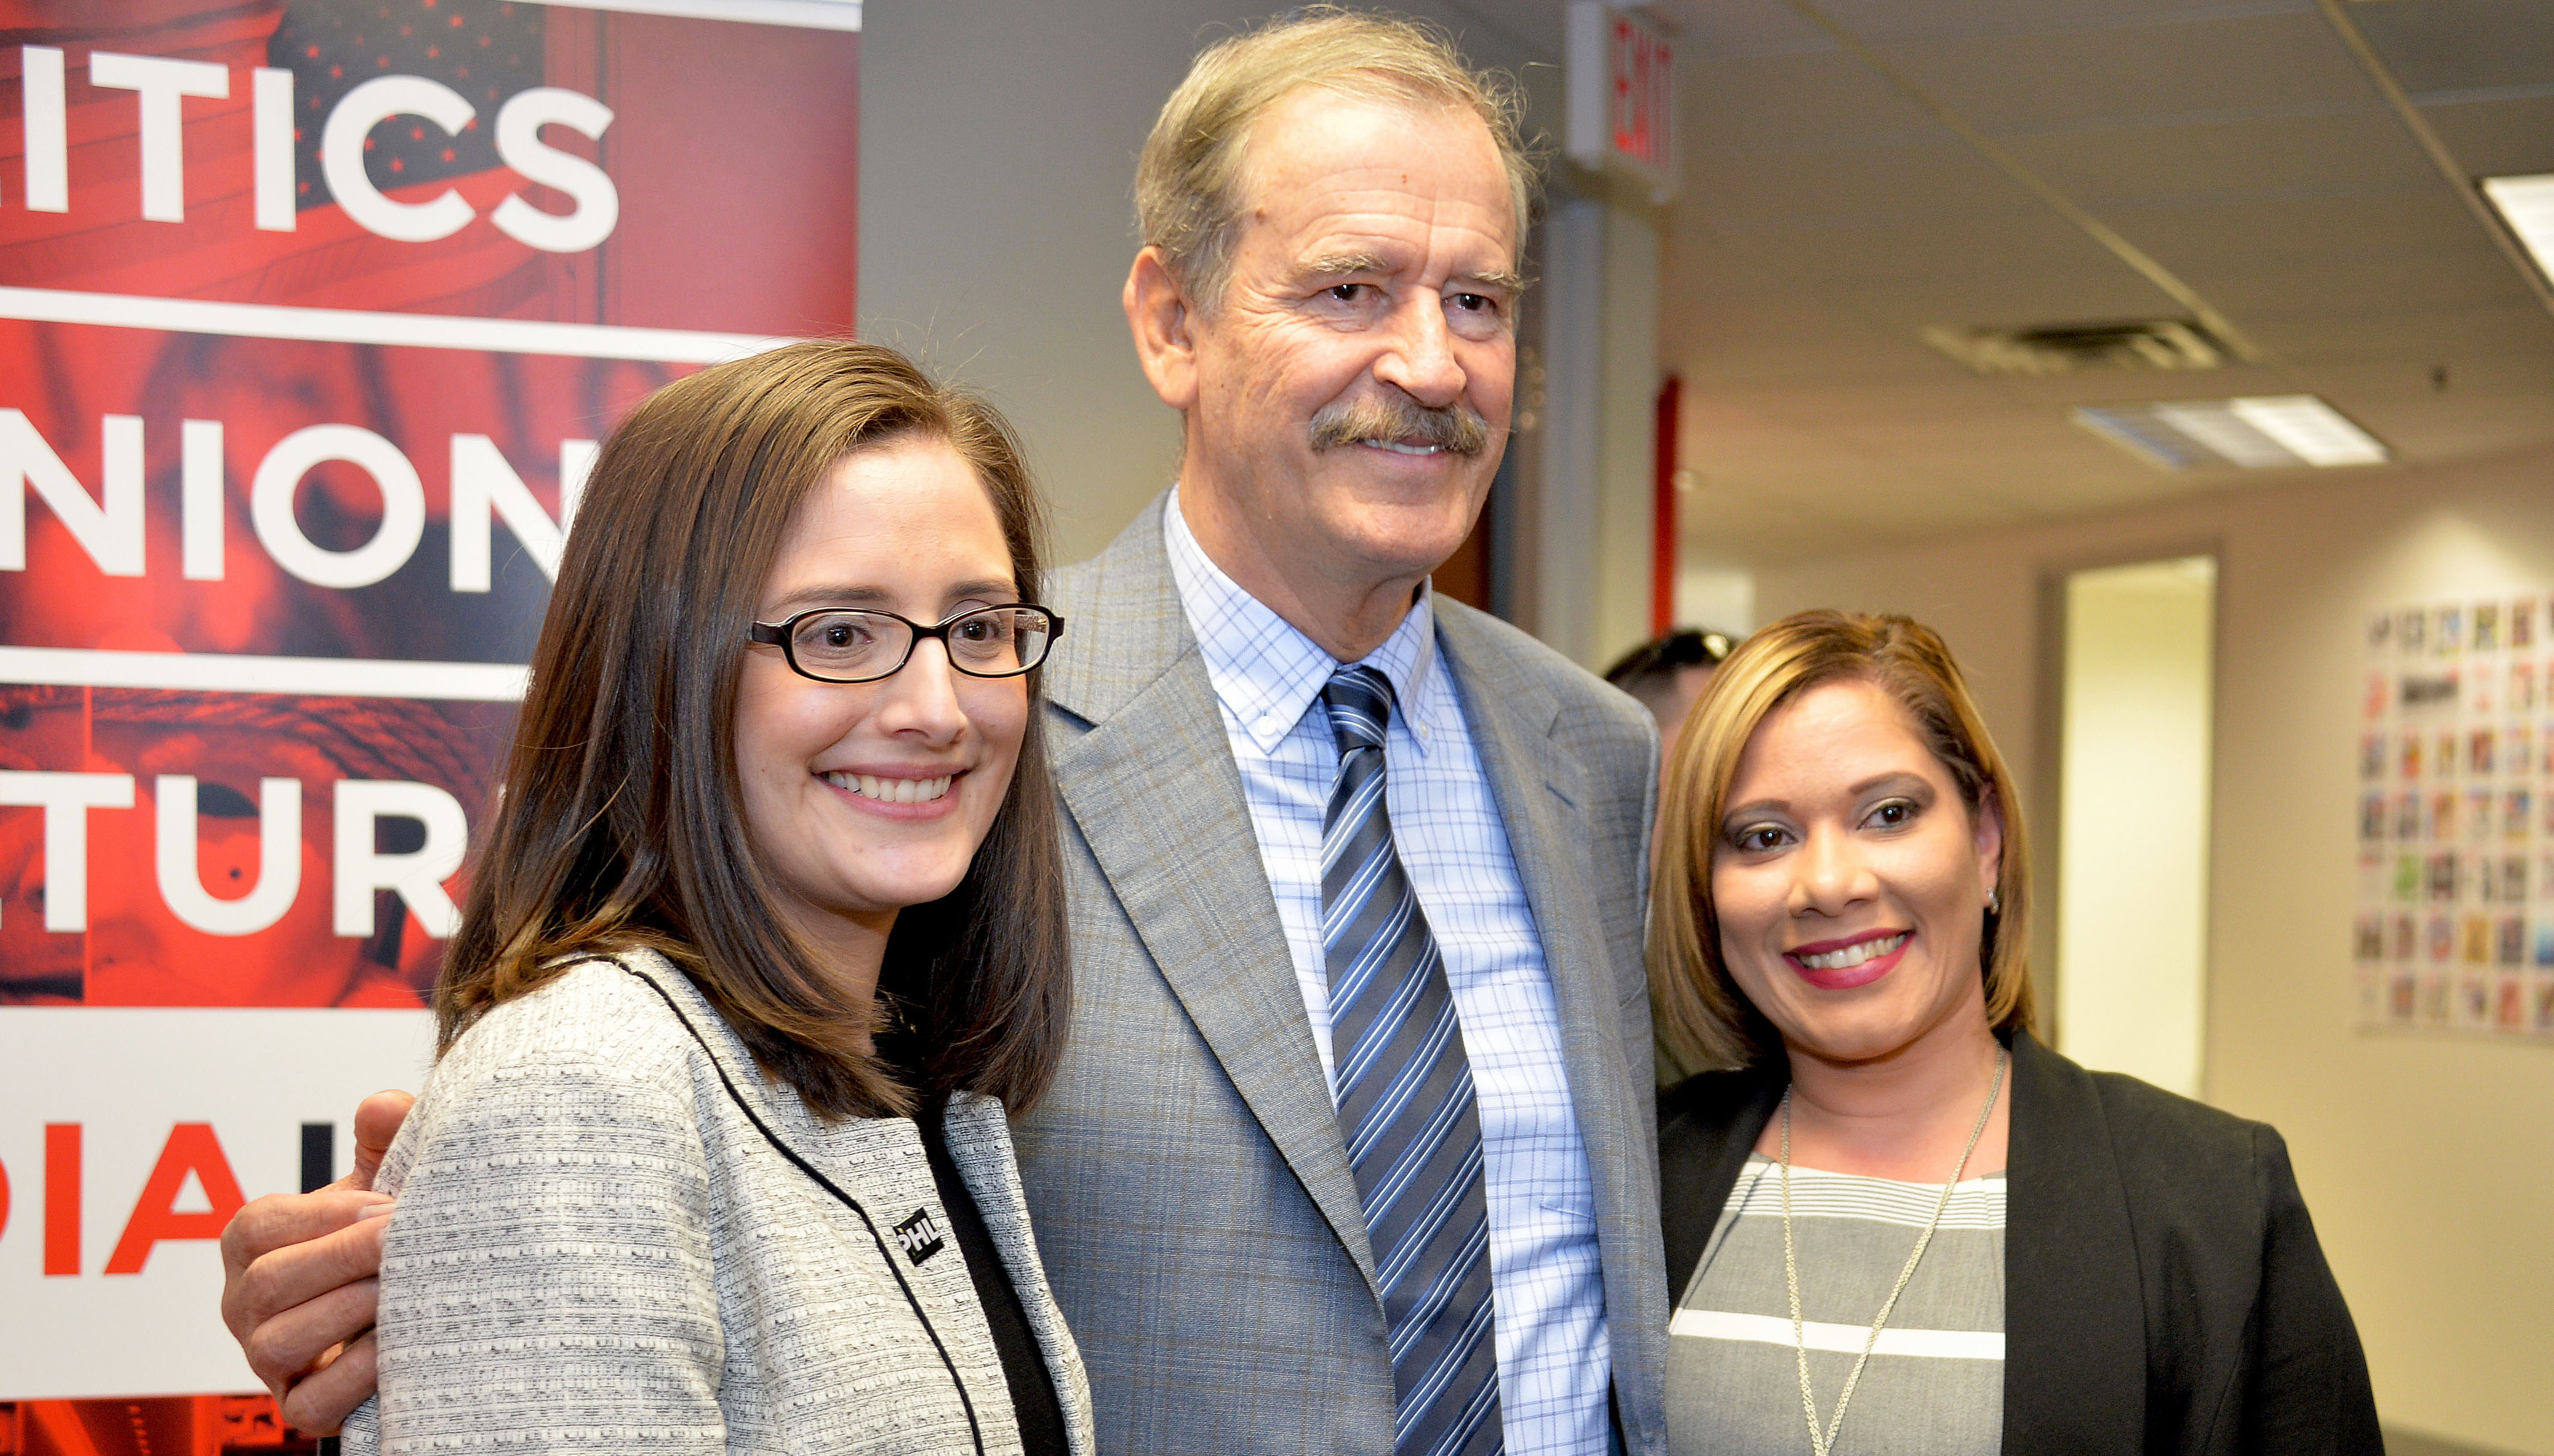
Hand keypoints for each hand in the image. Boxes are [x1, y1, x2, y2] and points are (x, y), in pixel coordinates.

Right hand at [219, 1090, 413, 1433]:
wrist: (411, 1302)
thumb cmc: (382, 1235)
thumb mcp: (382, 1180)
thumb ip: (385, 1137)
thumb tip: (384, 1105)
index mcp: (252, 1243)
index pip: (259, 1226)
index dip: (325, 1215)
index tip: (390, 1204)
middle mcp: (244, 1304)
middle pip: (267, 1284)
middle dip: (343, 1258)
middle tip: (405, 1240)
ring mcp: (264, 1359)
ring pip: (279, 1343)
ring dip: (348, 1313)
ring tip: (404, 1289)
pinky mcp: (298, 1407)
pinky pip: (311, 1402)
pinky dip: (356, 1375)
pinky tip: (400, 1346)